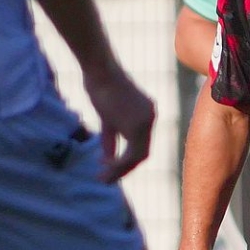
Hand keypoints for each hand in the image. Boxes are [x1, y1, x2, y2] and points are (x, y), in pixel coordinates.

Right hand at [82, 60, 155, 180]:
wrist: (100, 69)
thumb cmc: (99, 85)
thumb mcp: (106, 117)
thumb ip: (110, 139)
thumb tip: (106, 159)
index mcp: (146, 113)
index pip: (141, 144)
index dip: (127, 160)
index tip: (108, 167)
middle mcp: (150, 118)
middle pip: (142, 153)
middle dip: (124, 169)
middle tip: (106, 179)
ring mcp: (146, 122)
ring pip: (138, 156)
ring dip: (120, 170)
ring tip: (103, 179)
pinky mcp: (138, 125)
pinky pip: (131, 152)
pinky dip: (119, 163)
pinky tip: (105, 166)